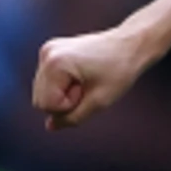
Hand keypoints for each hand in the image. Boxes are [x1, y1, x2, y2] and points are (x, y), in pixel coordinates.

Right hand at [33, 28, 153, 127]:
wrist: (130, 45)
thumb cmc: (119, 69)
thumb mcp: (98, 102)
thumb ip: (72, 118)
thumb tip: (50, 126)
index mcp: (55, 63)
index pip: (45, 105)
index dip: (67, 106)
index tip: (87, 91)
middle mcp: (47, 53)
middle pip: (40, 99)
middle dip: (63, 101)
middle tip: (86, 88)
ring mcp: (48, 50)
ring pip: (43, 91)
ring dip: (63, 93)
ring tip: (85, 81)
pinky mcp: (53, 51)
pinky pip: (48, 81)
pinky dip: (63, 85)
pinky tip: (81, 76)